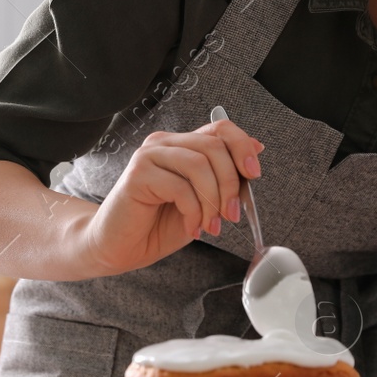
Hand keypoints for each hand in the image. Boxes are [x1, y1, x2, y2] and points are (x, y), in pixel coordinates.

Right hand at [79, 118, 262, 275]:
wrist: (120, 247)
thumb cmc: (158, 225)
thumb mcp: (203, 201)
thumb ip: (225, 177)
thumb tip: (256, 152)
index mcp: (182, 145)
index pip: (220, 128)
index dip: (242, 147)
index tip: (254, 174)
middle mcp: (164, 144)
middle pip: (214, 147)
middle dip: (231, 184)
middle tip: (231, 214)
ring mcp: (149, 156)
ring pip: (199, 165)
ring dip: (213, 201)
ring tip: (211, 225)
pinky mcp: (138, 175)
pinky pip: (180, 187)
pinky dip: (193, 212)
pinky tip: (191, 228)